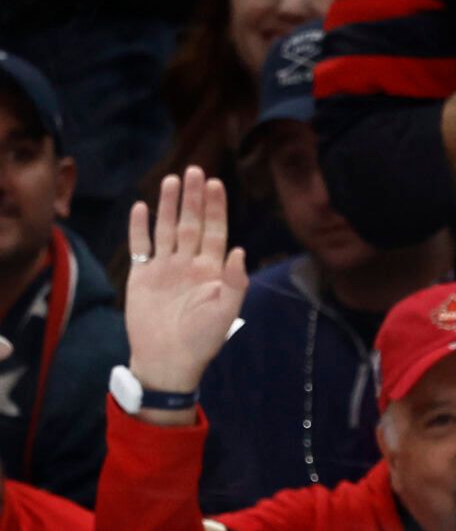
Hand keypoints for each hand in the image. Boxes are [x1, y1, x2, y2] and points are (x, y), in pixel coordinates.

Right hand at [125, 168, 247, 395]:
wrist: (168, 360)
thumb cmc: (203, 340)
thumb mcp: (227, 312)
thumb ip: (235, 281)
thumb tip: (241, 250)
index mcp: (213, 270)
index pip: (215, 231)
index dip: (216, 208)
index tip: (216, 183)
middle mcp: (189, 264)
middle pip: (191, 223)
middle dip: (194, 198)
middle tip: (195, 170)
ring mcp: (166, 268)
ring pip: (166, 229)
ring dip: (168, 205)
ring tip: (172, 180)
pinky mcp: (143, 276)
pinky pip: (141, 246)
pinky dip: (140, 227)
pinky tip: (142, 207)